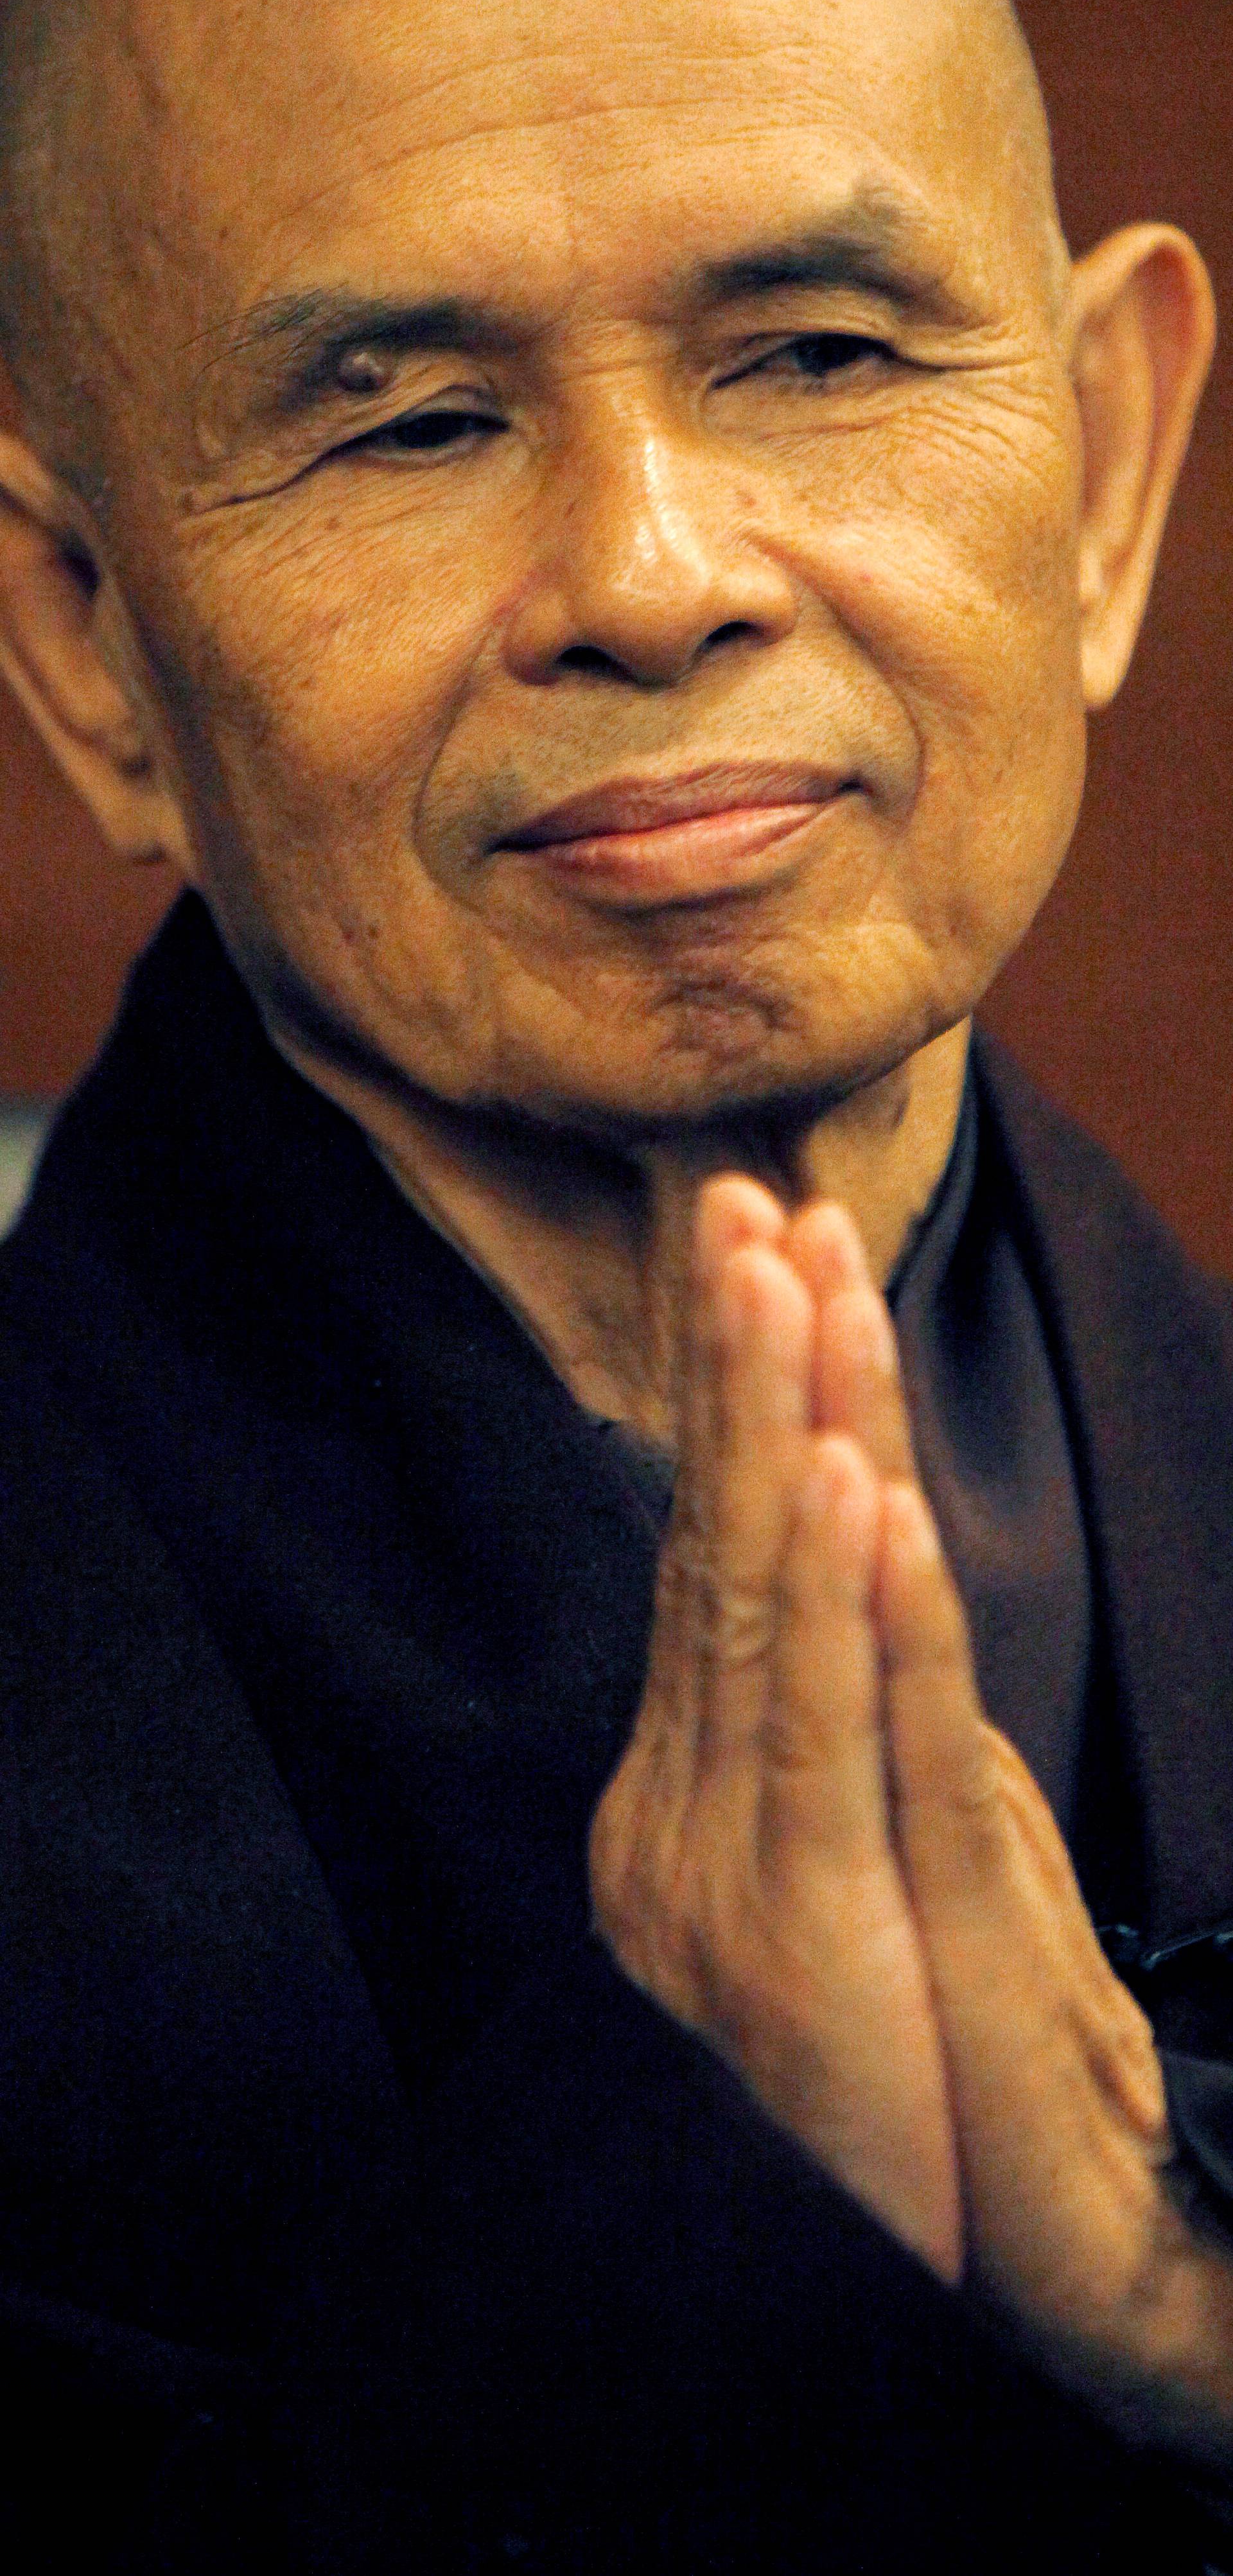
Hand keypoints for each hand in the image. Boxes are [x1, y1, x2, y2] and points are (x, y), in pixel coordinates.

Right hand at [589, 1180, 1232, 2457]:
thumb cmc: (875, 2105)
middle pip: (716, 1549)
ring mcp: (728, 1867)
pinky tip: (855, 1489)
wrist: (854, 2308)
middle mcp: (681, 1808)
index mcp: (690, 1795)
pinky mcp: (805, 1927)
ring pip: (758, 1607)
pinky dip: (843, 1601)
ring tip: (787, 1279)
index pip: (710, 1560)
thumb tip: (852, 1590)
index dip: (727, 1404)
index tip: (741, 1257)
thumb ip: (839, 1748)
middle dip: (736, 1365)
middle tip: (742, 1199)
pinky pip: (829, 1736)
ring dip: (778, 1430)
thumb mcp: (846, 1897)